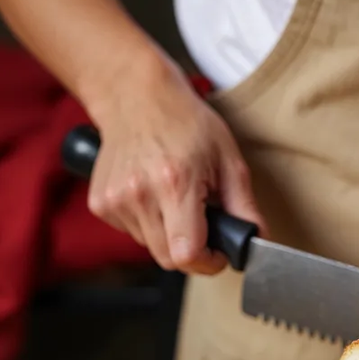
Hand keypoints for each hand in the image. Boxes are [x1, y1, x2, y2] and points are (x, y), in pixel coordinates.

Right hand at [84, 64, 263, 273]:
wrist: (136, 97)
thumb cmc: (185, 122)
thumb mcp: (228, 159)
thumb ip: (245, 206)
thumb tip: (257, 239)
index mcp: (175, 184)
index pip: (187, 254)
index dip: (208, 262)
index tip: (219, 253)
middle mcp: (139, 195)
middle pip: (169, 260)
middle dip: (192, 252)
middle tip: (203, 225)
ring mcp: (115, 200)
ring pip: (151, 248)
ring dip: (170, 236)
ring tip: (176, 200)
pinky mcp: (100, 204)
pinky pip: (133, 234)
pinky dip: (149, 224)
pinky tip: (154, 196)